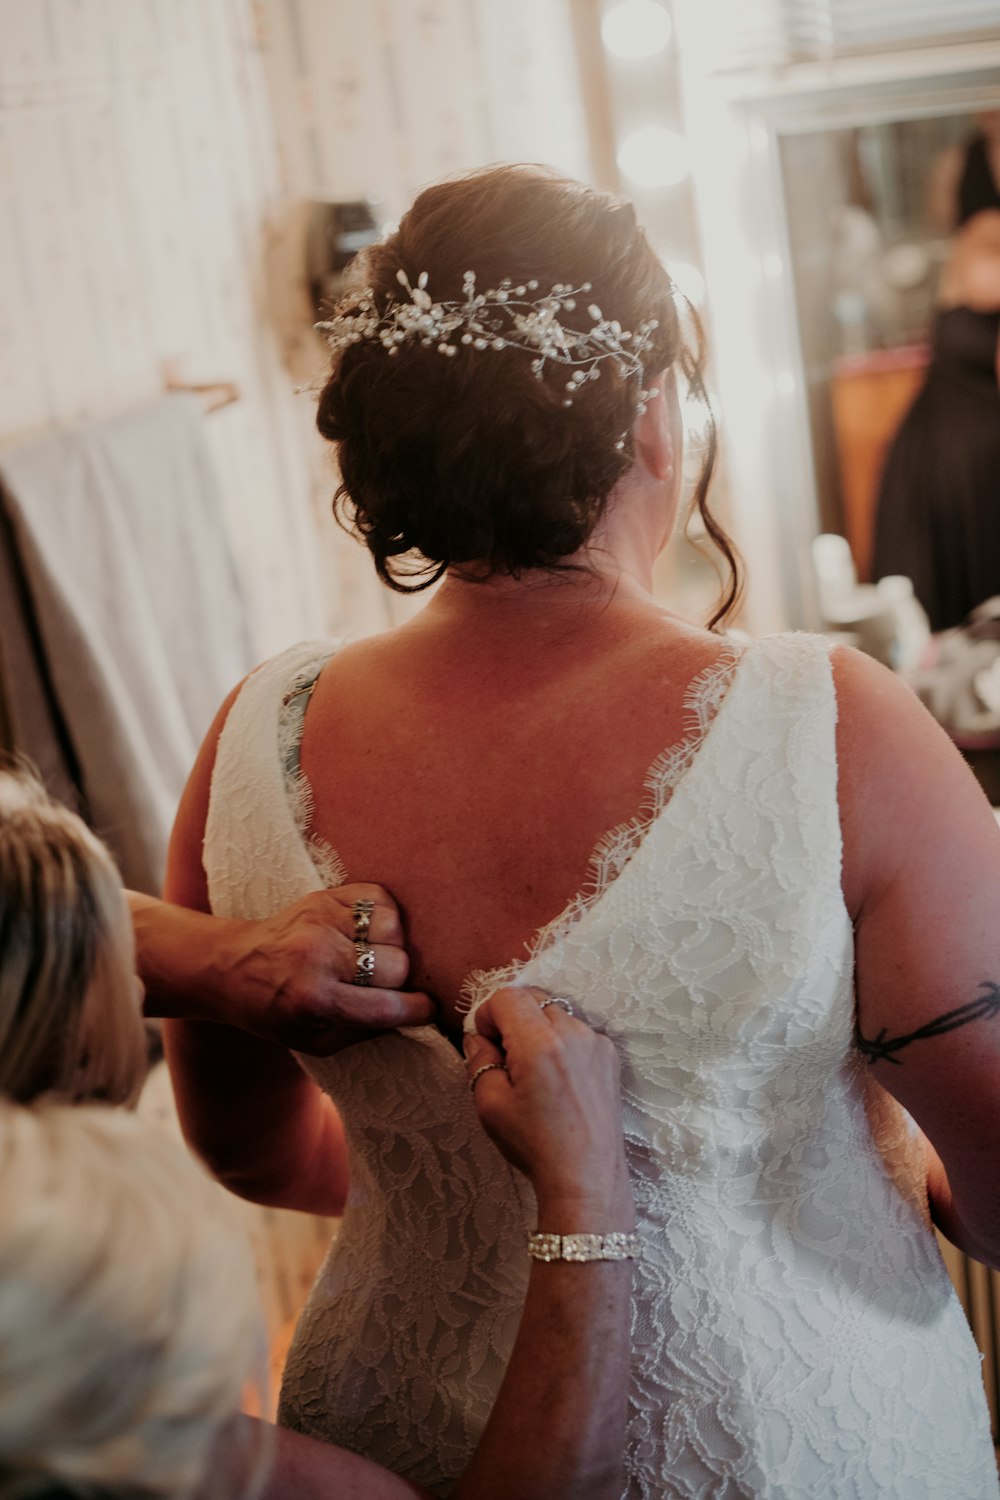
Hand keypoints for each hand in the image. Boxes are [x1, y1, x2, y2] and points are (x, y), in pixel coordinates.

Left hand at [219, 885, 433, 1053]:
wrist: (233, 968)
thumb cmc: (277, 1012)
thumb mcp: (316, 1042)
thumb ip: (365, 1032)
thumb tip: (412, 1014)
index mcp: (317, 1002)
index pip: (388, 1007)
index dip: (417, 1010)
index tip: (425, 1009)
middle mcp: (320, 958)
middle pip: (398, 966)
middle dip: (399, 980)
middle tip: (382, 984)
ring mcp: (323, 922)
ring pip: (393, 929)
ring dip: (392, 945)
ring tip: (374, 955)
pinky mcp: (324, 898)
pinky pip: (380, 898)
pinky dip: (384, 915)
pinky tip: (369, 931)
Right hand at [466, 987, 633, 1231]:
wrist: (586, 1177)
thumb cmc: (535, 1145)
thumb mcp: (490, 1105)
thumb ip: (479, 1060)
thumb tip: (478, 1038)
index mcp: (540, 1044)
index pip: (507, 996)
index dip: (488, 1015)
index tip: (488, 1043)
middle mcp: (573, 1033)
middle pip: (533, 999)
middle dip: (513, 1020)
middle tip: (508, 1058)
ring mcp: (596, 1042)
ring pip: (556, 1014)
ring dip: (539, 1030)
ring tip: (536, 1074)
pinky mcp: (610, 1055)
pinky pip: (578, 1032)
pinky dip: (563, 1043)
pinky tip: (560, 1080)